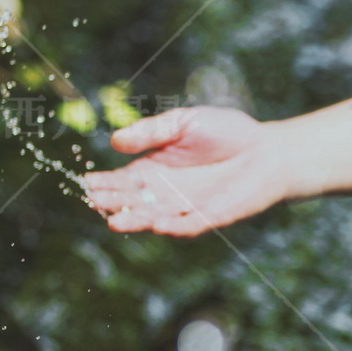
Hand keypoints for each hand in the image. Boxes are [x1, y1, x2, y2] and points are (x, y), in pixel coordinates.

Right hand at [81, 106, 293, 236]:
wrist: (267, 150)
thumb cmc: (225, 132)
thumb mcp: (183, 123)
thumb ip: (152, 132)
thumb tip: (115, 141)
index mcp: (154, 170)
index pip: (122, 180)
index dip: (104, 182)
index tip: (84, 182)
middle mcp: (166, 193)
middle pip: (134, 202)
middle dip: (114, 202)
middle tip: (95, 202)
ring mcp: (187, 208)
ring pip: (156, 218)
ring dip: (136, 221)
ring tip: (115, 221)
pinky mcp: (211, 217)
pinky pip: (190, 225)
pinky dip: (175, 227)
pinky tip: (158, 225)